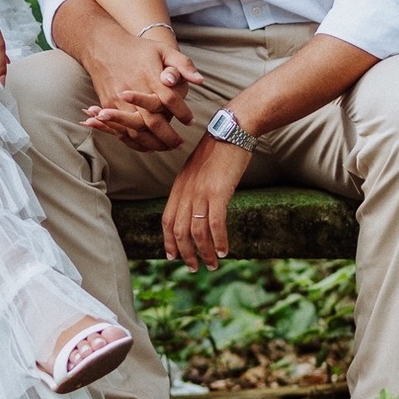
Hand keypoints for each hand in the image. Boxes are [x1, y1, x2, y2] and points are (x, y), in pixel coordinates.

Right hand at [81, 33, 200, 152]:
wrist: (102, 46)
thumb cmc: (137, 49)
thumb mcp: (163, 49)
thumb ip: (183, 64)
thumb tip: (200, 81)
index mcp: (149, 76)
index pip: (170, 100)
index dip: (182, 113)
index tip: (191, 121)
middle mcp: (133, 90)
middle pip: (153, 121)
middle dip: (168, 136)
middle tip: (180, 143)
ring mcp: (118, 100)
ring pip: (137, 130)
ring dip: (152, 142)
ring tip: (166, 147)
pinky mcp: (107, 105)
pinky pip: (121, 130)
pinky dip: (134, 142)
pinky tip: (146, 145)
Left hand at [162, 133, 249, 270]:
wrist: (231, 130)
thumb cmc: (219, 150)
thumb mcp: (199, 170)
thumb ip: (194, 188)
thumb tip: (197, 206)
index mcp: (179, 186)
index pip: (167, 219)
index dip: (168, 240)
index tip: (173, 257)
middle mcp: (186, 191)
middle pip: (179, 230)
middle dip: (185, 253)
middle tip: (194, 268)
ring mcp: (201, 191)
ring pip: (196, 231)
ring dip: (204, 252)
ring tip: (213, 264)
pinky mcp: (219, 191)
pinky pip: (215, 222)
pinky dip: (218, 240)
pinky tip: (224, 251)